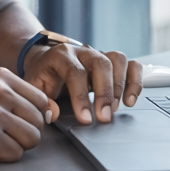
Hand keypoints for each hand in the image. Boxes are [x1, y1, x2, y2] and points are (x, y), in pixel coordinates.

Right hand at [0, 67, 50, 162]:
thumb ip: (14, 96)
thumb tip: (51, 112)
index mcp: (1, 76)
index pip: (40, 100)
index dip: (32, 116)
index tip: (16, 122)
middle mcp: (0, 91)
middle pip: (38, 121)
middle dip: (23, 133)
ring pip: (31, 139)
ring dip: (15, 146)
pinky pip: (15, 155)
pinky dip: (2, 157)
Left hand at [23, 39, 142, 124]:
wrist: (47, 60)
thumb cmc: (43, 75)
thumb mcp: (34, 86)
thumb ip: (42, 99)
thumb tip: (53, 112)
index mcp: (62, 56)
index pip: (75, 72)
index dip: (81, 97)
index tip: (85, 119)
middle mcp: (83, 51)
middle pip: (101, 64)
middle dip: (105, 93)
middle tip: (105, 117)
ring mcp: (100, 54)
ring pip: (118, 60)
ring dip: (121, 85)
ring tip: (116, 108)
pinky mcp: (112, 61)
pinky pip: (131, 65)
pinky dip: (135, 81)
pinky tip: (130, 99)